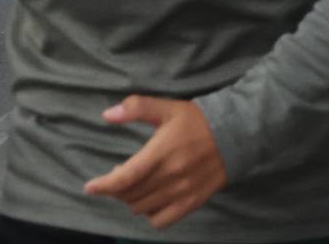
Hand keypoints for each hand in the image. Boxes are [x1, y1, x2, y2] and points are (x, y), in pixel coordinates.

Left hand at [86, 95, 226, 227]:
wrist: (238, 132)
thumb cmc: (199, 120)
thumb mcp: (169, 108)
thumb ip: (138, 108)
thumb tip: (107, 114)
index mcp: (162, 152)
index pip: (125, 178)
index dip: (104, 185)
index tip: (90, 187)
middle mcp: (171, 176)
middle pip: (130, 195)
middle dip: (117, 188)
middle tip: (120, 175)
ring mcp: (182, 192)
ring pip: (142, 208)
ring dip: (132, 199)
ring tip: (136, 185)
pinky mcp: (192, 202)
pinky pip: (161, 221)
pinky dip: (150, 214)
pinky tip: (152, 200)